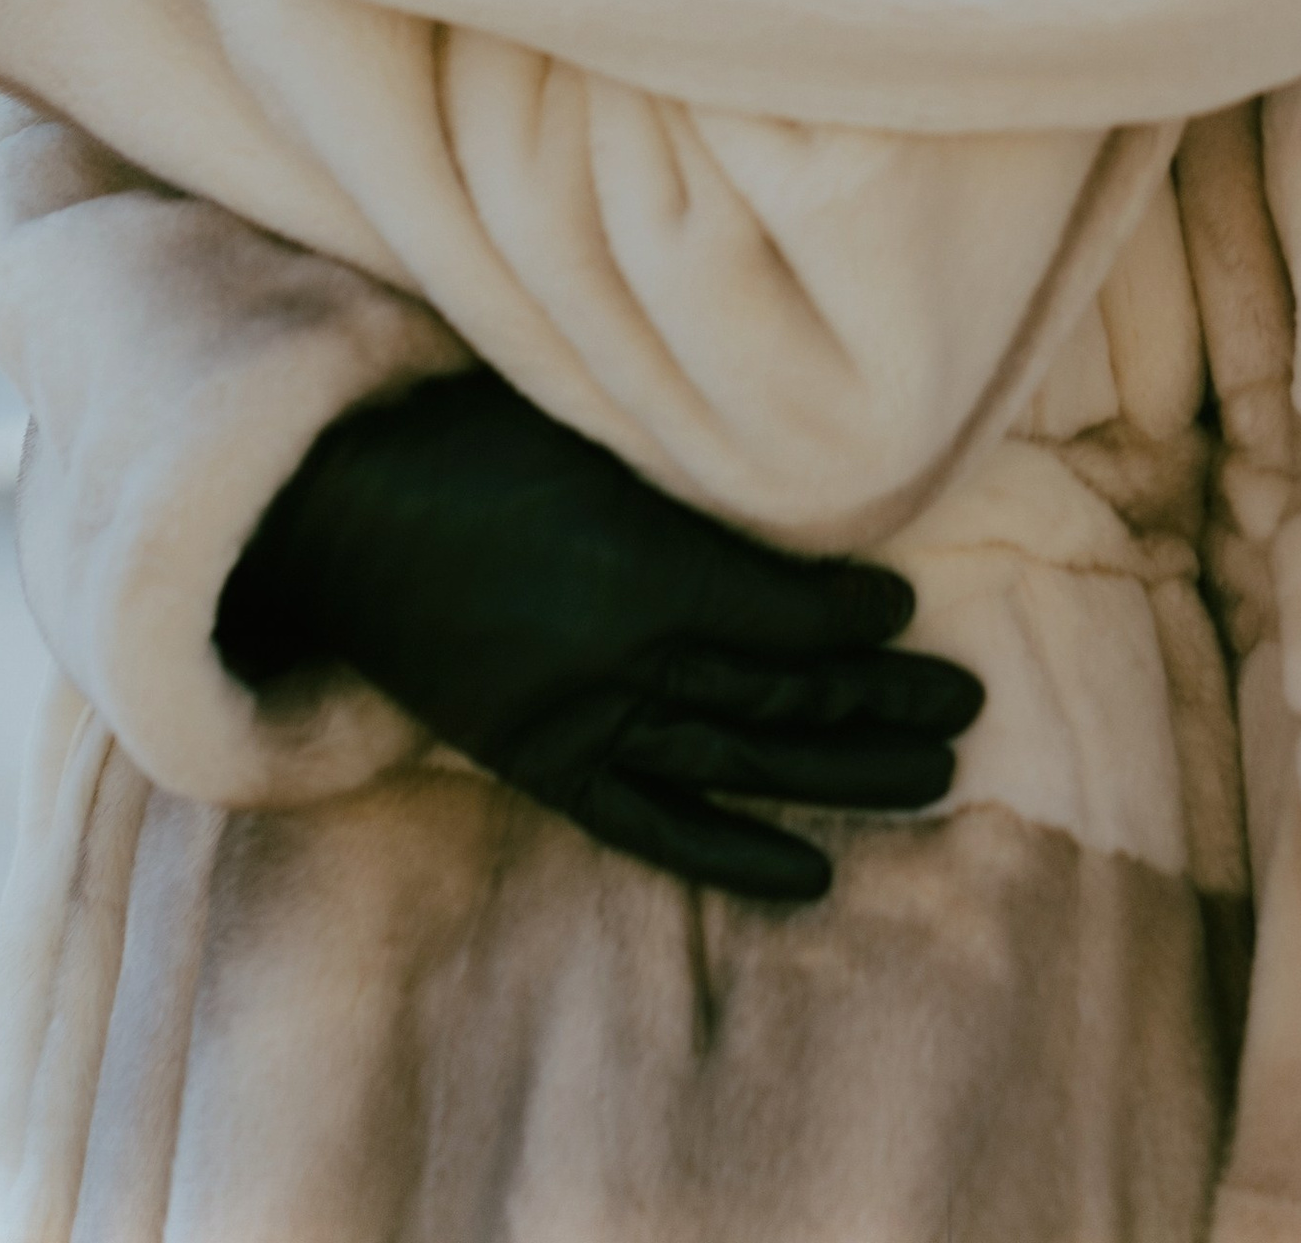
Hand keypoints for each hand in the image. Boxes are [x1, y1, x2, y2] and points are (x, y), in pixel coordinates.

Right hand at [216, 369, 981, 902]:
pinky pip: (650, 826)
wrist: (333, 511)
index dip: (853, 616)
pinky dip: (729, 853)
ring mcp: (577, 719)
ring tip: (935, 776)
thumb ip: (688, 476)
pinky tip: (810, 876)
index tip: (912, 606)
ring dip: (840, 771)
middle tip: (968, 703)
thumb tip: (795, 495)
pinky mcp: (542, 763)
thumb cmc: (465, 430)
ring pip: (738, 758)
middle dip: (878, 700)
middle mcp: (614, 658)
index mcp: (629, 564)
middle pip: (774, 688)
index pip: (775, 613)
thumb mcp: (590, 424)